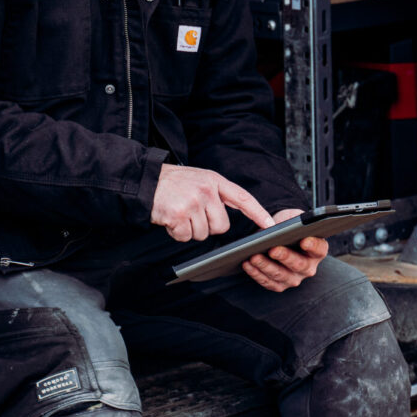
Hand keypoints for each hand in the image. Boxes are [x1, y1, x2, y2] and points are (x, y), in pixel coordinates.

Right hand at [151, 164, 274, 241]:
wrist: (145, 180)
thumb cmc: (173, 183)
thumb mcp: (200, 179)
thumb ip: (216, 195)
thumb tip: (227, 219)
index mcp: (214, 181)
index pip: (243, 198)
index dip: (258, 213)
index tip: (271, 226)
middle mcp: (206, 190)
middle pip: (221, 226)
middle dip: (207, 226)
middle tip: (192, 213)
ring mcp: (193, 202)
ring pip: (203, 234)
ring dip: (190, 229)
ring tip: (179, 213)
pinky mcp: (179, 214)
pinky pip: (185, 237)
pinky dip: (177, 233)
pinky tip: (171, 219)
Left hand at [242, 208, 327, 291]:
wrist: (278, 236)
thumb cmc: (288, 226)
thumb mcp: (293, 217)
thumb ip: (294, 219)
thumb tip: (285, 225)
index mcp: (317, 250)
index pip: (320, 249)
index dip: (313, 245)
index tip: (304, 240)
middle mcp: (308, 267)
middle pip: (299, 265)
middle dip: (285, 257)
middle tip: (273, 249)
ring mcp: (294, 278)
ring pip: (281, 275)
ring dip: (266, 266)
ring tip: (254, 256)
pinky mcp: (279, 285)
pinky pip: (268, 282)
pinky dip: (256, 273)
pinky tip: (247, 264)